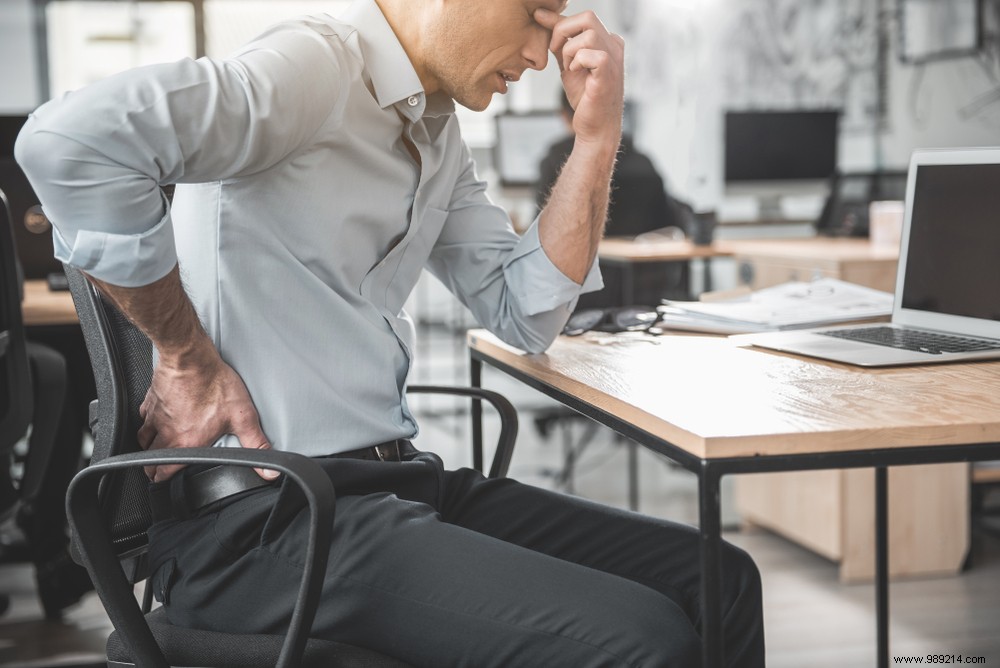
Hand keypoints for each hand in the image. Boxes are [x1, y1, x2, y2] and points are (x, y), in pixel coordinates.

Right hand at [137, 344, 275, 482]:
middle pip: (151, 458)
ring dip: (148, 446)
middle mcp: (168, 433)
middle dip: (153, 467)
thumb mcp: (243, 417)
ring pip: (143, 439)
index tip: (163, 480)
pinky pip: (142, 417)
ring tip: (153, 449)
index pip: (165, 471)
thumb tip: (268, 469)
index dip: (163, 479)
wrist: (191, 358)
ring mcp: (156, 416)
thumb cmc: (215, 384)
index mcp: (187, 442)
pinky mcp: (151, 400)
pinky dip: (146, 422)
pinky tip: (152, 419)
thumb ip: (256, 443)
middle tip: (156, 470)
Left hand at [534, 8, 624, 147]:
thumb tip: (541, 15)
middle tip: (554, 50)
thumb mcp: (568, 63)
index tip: (542, 26)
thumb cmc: (584, 97)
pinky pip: (591, 54)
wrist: (594, 127)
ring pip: (588, 35)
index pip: (583, 19)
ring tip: (568, 68)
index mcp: (607, 41)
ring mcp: (615, 59)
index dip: (560, 23)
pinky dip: (576, 62)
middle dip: (563, 30)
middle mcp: (614, 46)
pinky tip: (575, 74)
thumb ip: (558, 40)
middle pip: (588, 17)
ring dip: (569, 50)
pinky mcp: (609, 74)